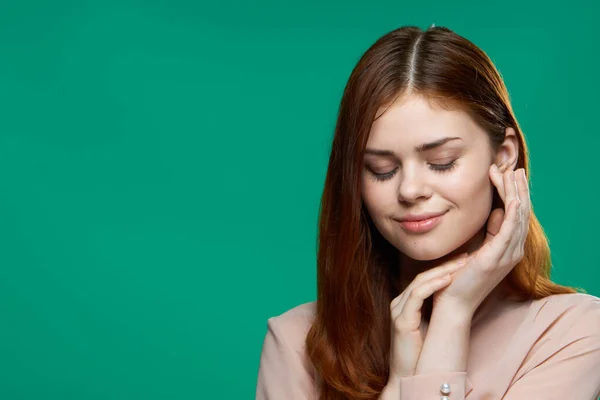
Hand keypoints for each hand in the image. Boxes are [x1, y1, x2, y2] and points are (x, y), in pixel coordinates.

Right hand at [388, 255, 468, 379]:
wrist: (409, 378)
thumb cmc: (422, 355)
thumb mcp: (432, 327)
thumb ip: (438, 311)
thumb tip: (458, 298)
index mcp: (406, 304)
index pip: (425, 278)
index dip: (444, 268)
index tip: (464, 260)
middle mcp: (399, 303)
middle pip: (423, 276)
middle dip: (446, 265)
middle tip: (467, 256)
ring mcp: (398, 311)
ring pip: (420, 282)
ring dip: (442, 271)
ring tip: (461, 265)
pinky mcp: (402, 321)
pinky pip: (416, 296)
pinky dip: (433, 286)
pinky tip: (448, 280)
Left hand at [433, 166, 530, 315]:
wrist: (452, 304)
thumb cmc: (458, 279)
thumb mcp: (476, 250)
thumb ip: (488, 233)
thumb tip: (495, 212)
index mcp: (507, 249)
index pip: (515, 216)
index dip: (512, 193)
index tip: (505, 174)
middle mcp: (512, 251)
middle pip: (521, 213)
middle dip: (518, 188)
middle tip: (514, 167)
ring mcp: (507, 255)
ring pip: (518, 217)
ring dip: (516, 193)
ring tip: (511, 173)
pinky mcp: (496, 257)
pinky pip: (510, 230)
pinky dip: (513, 211)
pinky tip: (512, 197)